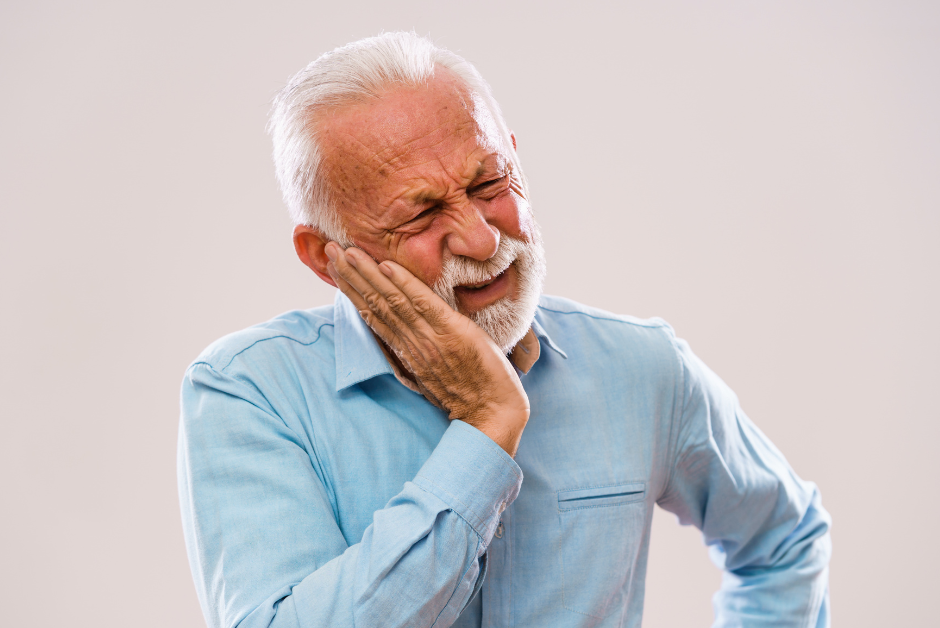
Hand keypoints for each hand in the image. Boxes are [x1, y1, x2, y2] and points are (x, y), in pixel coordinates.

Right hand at [325, 243, 529, 456]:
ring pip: (391, 301)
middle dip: (351, 276)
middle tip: (330, 249)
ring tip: (347, 252)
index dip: (352, 290)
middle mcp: (411, 343)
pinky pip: (423, 305)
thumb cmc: (470, 394)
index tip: (336, 268)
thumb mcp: (433, 373)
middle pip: (374, 304)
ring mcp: (430, 338)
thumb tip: (405, 334)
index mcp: (406, 351)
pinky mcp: (452, 333)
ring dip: (367, 274)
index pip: (372, 315)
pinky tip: (386, 266)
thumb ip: (418, 351)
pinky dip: (404, 284)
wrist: (494, 414)